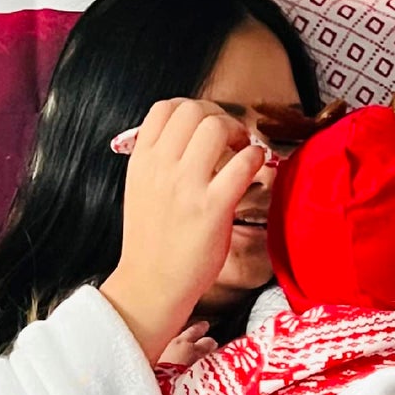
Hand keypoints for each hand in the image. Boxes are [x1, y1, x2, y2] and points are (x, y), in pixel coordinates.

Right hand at [101, 98, 267, 365]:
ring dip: (239, 133)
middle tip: (231, 139)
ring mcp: (187, 186)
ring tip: (243, 152)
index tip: (205, 126)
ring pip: (216, 126)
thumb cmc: (150, 245)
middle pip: (194, 110)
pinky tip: (255, 168)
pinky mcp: (213, 207)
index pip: (165, 108)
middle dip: (219, 118)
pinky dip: (255, 157)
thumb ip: (156, 163)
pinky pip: (243, 163)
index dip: (192, 109)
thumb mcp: (139, 192)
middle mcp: (161, 167)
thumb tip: (181, 140)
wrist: (150, 287)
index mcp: (142, 161)